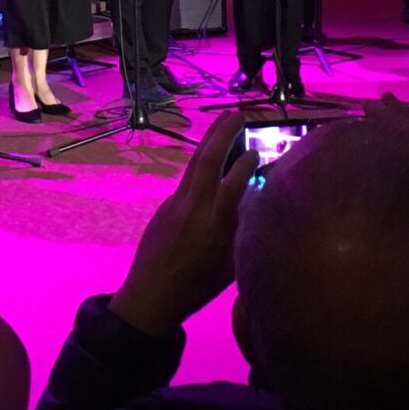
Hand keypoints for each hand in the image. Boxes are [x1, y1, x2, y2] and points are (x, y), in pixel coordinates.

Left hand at [110, 113, 256, 337]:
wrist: (150, 296)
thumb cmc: (196, 288)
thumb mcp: (229, 267)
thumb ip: (241, 233)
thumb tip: (251, 204)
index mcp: (213, 227)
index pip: (231, 185)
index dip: (246, 164)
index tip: (258, 150)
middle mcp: (193, 208)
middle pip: (208, 160)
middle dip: (224, 133)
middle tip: (240, 113)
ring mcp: (175, 204)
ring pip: (195, 164)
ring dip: (210, 139)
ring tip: (226, 121)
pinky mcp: (165, 206)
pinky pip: (187, 178)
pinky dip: (201, 162)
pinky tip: (210, 158)